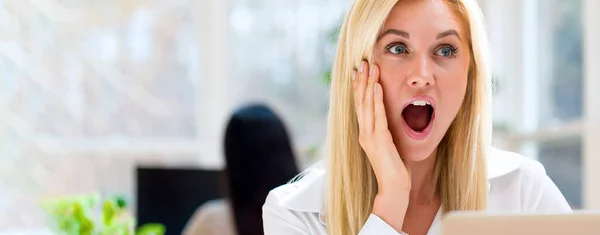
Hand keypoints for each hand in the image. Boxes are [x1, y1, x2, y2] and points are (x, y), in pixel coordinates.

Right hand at [352, 61, 410, 230]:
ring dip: (368, 84)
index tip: (359, 71)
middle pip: (360, 101)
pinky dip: (376, 100)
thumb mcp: (390, 145)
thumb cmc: (395, 168)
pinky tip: (376, 86)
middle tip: (361, 62)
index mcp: (366, 133)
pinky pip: (377, 115)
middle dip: (361, 80)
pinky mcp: (379, 139)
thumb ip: (387, 131)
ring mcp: (370, 136)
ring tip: (369, 67)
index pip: (360, 106)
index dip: (359, 87)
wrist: (394, 186)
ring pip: (366, 104)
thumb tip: (393, 118)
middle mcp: (364, 132)